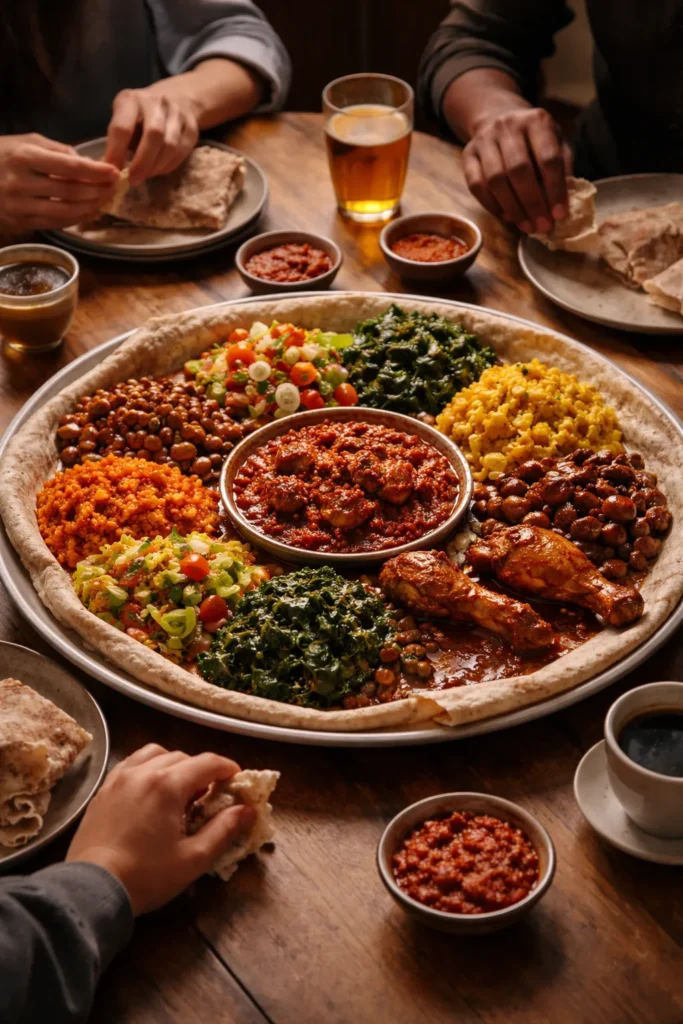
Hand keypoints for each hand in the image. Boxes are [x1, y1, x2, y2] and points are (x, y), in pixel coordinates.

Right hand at [0, 133, 118, 230]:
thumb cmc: (1, 154)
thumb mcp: (26, 141)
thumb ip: (57, 150)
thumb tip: (87, 164)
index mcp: (23, 157)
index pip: (68, 167)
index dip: (95, 172)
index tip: (114, 172)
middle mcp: (20, 183)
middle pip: (70, 192)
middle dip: (97, 191)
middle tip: (113, 188)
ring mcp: (18, 206)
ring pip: (65, 212)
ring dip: (90, 208)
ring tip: (104, 201)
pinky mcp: (18, 222)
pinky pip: (54, 223)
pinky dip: (75, 219)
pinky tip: (88, 212)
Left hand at [66, 744, 255, 915]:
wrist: (91, 889)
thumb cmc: (147, 876)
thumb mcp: (193, 858)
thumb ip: (224, 830)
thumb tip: (248, 811)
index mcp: (169, 785)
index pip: (207, 763)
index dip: (228, 769)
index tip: (238, 781)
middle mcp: (144, 772)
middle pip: (183, 757)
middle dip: (202, 771)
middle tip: (210, 795)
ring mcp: (120, 778)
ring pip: (154, 754)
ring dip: (173, 764)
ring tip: (178, 789)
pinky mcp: (103, 789)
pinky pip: (131, 764)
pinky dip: (147, 768)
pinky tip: (150, 790)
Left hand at [104, 85, 199, 185]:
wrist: (177, 97)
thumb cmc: (141, 115)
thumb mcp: (124, 118)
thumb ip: (119, 139)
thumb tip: (114, 169)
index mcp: (131, 99)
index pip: (122, 127)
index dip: (117, 152)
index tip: (113, 172)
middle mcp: (156, 102)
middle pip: (153, 135)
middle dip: (142, 162)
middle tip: (133, 180)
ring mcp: (177, 113)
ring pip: (170, 145)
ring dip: (156, 166)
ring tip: (146, 176)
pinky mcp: (192, 127)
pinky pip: (182, 151)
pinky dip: (169, 165)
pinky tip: (159, 170)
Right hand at [462, 107, 572, 232]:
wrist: (498, 117)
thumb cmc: (534, 138)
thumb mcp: (557, 143)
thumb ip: (562, 169)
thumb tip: (561, 204)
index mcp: (537, 120)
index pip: (548, 158)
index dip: (555, 189)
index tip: (560, 215)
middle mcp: (508, 125)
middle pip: (518, 170)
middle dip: (532, 203)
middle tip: (541, 226)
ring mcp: (484, 139)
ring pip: (495, 180)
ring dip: (512, 208)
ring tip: (526, 226)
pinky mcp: (468, 154)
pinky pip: (476, 185)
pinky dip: (492, 205)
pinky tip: (506, 217)